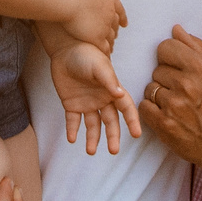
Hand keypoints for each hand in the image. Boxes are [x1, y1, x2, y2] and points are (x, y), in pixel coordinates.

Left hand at [49, 41, 141, 155]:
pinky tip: (72, 139)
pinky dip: (72, 130)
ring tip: (90, 151)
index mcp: (112, 91)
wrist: (65, 49)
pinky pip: (72, 120)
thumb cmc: (86, 55)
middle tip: (113, 151)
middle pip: (110, 122)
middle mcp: (102, 100)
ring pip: (92, 125)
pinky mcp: (71, 104)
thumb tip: (120, 94)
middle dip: (113, 136)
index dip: (132, 121)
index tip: (136, 134)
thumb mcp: (99, 67)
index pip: (126, 108)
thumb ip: (109, 81)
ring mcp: (87, 103)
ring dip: (92, 138)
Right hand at [60, 0, 126, 52]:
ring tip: (109, 47)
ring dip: (110, 42)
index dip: (121, 15)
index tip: (124, 22)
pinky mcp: (97, 38)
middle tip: (115, 35)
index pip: (118, 9)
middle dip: (115, 29)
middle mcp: (109, 13)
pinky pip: (104, 47)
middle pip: (115, 24)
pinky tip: (104, 56)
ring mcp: (104, 27)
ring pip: (111, 37)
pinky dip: (105, 51)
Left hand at [137, 24, 201, 174]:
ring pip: (150, 87)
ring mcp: (173, 104)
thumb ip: (196, 47)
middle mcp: (186, 83)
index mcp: (200, 67)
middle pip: (157, 68)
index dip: (169, 58)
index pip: (166, 47)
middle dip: (166, 79)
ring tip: (176, 105)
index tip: (177, 69)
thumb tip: (176, 29)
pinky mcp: (163, 123)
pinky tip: (167, 116)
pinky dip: (152, 111)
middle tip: (181, 92)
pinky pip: (145, 106)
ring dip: (159, 96)